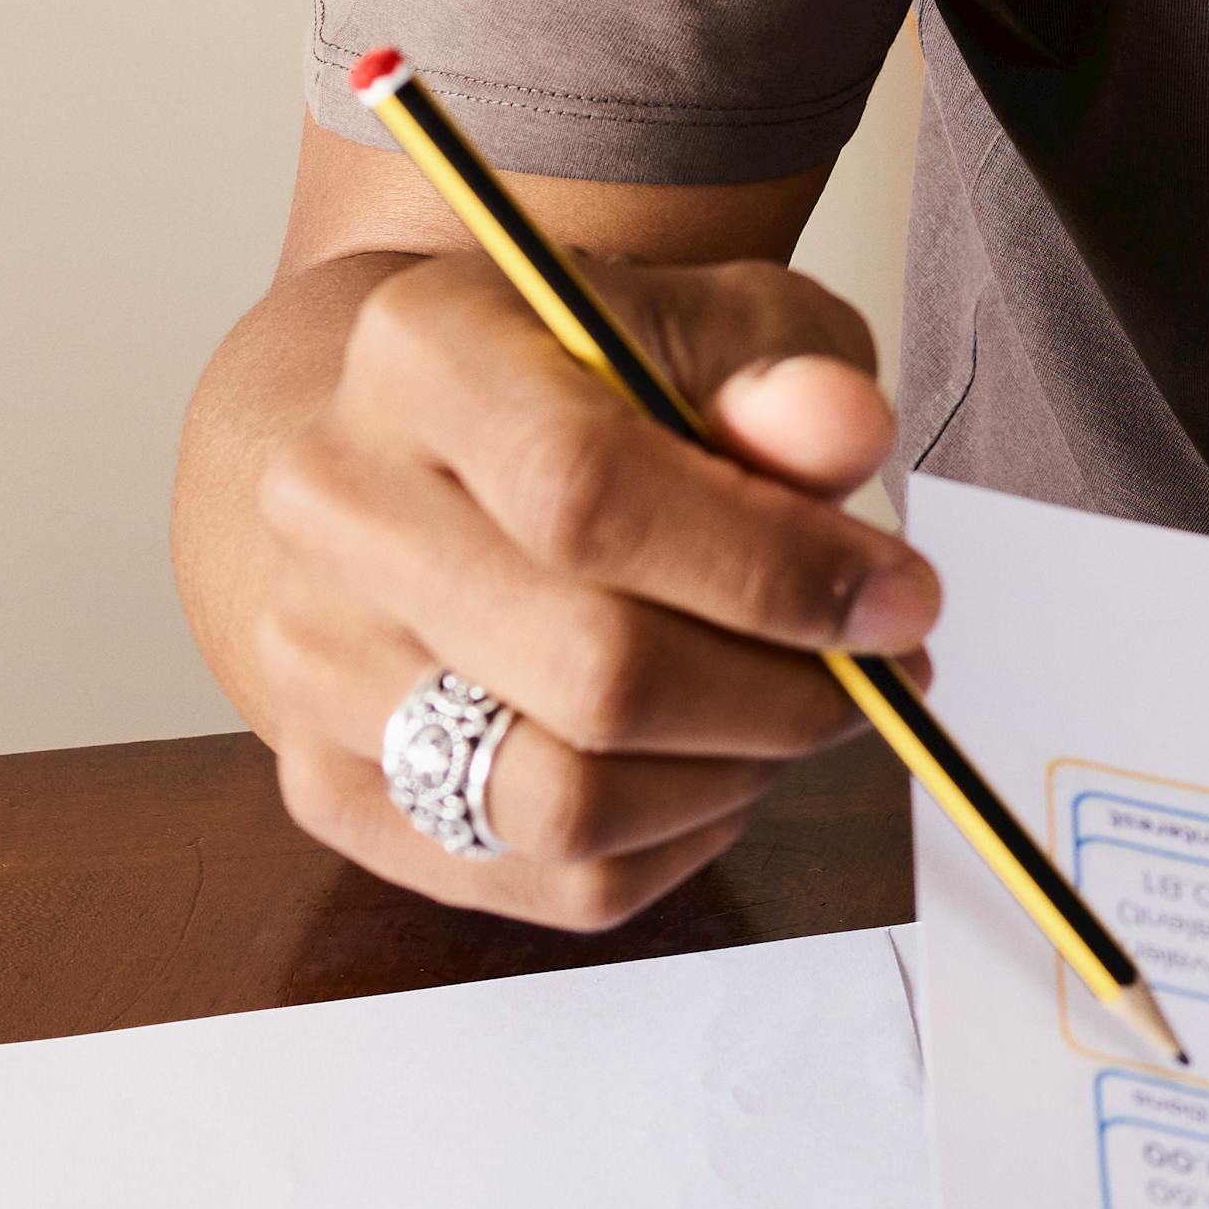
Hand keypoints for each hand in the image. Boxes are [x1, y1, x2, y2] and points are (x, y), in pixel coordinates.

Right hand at [188, 243, 931, 928]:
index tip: (901, 598)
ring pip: (564, 803)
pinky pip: (545, 879)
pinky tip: (713, 762)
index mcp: (420, 354)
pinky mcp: (327, 785)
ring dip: (732, 777)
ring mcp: (308, 660)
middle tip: (877, 671)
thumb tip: (843, 429)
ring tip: (795, 713)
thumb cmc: (596, 384)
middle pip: (591, 672)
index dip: (772, 568)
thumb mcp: (718, 329)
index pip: (586, 494)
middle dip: (785, 694)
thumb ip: (786, 376)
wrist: (422, 451)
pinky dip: (673, 840)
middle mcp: (332, 506)